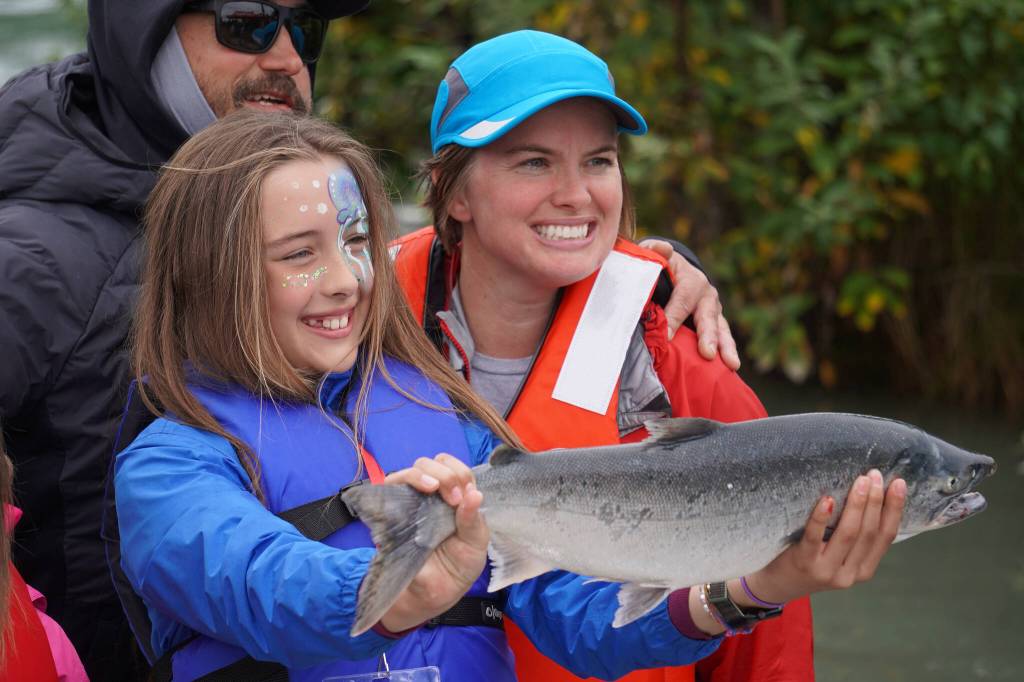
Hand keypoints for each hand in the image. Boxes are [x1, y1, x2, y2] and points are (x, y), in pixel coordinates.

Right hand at [378, 454, 488, 632]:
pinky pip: (390, 486)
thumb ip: (473, 519)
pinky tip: (421, 490)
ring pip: (412, 469)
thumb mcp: (475, 545)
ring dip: (425, 473)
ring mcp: (411, 502)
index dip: (461, 473)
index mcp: (455, 499)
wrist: (432, 595)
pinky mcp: (392, 513)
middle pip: (433, 463)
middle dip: (446, 473)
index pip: (456, 468)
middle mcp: (432, 497)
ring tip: (435, 488)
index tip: (465, 495)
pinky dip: (405, 481)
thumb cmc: (457, 567)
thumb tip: (474, 493)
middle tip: (453, 497)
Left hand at [638, 238, 739, 369]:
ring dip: (726, 347)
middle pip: (707, 317)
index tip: (668, 337)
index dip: (674, 318)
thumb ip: (654, 252)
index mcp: (691, 280)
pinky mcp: (715, 323)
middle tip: (707, 353)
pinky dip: (726, 353)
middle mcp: (707, 295)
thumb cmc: (660, 266)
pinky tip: (727, 371)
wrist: (675, 269)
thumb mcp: (654, 256)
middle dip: (707, 335)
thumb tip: (662, 248)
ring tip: (731, 364)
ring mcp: (714, 311)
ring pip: (722, 329)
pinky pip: (723, 339)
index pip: (682, 301)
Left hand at [742, 470, 905, 604]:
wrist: (777, 586)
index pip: (885, 537)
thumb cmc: (811, 562)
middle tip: (876, 475)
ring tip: (862, 482)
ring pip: (848, 534)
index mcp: (863, 570)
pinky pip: (814, 537)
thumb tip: (872, 496)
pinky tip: (828, 500)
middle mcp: (849, 574)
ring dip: (857, 505)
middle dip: (876, 502)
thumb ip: (855, 538)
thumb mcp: (840, 557)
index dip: (894, 510)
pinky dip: (822, 517)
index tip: (899, 484)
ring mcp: (827, 570)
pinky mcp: (804, 563)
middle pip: (868, 533)